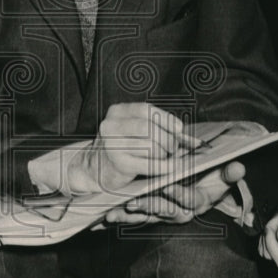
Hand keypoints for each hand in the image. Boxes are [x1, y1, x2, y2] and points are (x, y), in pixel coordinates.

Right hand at [66, 103, 197, 194]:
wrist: (95, 168)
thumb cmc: (120, 147)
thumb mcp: (131, 129)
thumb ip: (153, 126)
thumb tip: (182, 133)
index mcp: (117, 112)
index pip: (146, 110)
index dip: (166, 119)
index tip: (179, 128)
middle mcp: (111, 125)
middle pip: (150, 128)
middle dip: (168, 140)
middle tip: (174, 148)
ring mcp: (113, 145)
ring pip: (151, 147)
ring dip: (165, 155)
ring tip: (165, 157)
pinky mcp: (118, 164)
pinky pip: (149, 164)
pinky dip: (164, 167)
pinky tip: (170, 168)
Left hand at [105, 161, 247, 225]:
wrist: (201, 188)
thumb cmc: (210, 180)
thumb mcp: (222, 177)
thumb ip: (229, 173)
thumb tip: (239, 167)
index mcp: (197, 202)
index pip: (189, 199)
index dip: (180, 193)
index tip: (169, 185)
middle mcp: (180, 211)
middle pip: (165, 210)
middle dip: (150, 205)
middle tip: (135, 201)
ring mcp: (164, 214)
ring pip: (148, 215)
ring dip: (132, 215)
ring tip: (116, 212)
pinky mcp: (151, 214)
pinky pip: (137, 218)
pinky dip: (123, 217)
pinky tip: (109, 216)